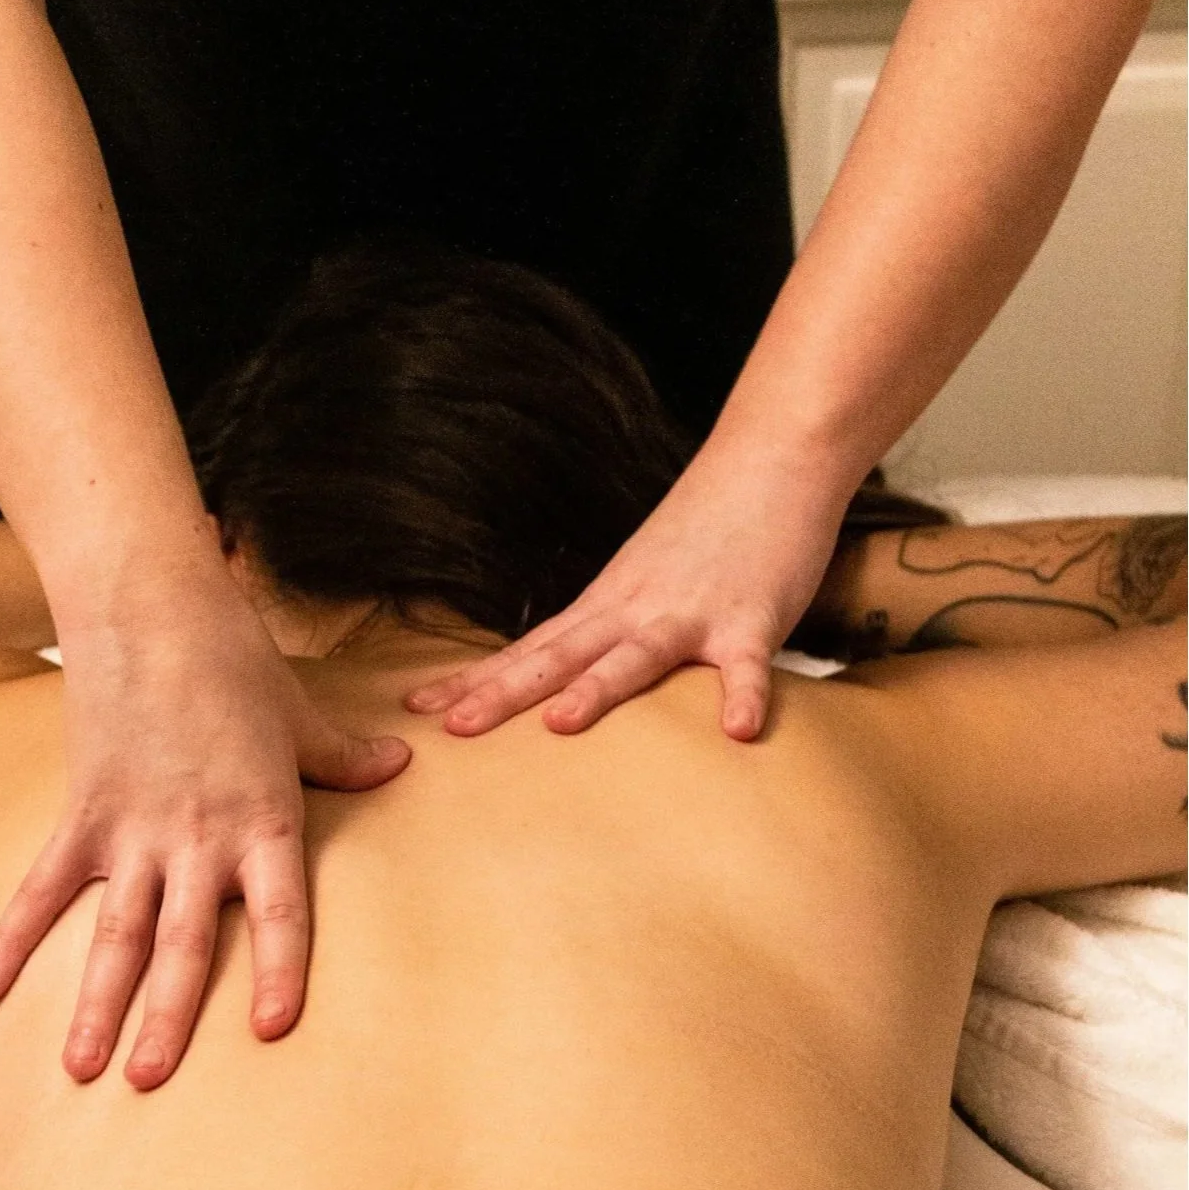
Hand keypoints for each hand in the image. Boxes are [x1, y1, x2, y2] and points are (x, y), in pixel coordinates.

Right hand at [0, 574, 409, 1088]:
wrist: (152, 608)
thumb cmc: (235, 662)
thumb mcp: (302, 716)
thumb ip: (345, 757)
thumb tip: (399, 764)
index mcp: (262, 819)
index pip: (279, 911)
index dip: (276, 970)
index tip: (269, 1029)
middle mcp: (197, 838)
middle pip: (183, 941)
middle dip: (167, 1016)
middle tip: (150, 1082)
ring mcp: (132, 830)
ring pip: (114, 930)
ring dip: (95, 1001)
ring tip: (80, 1068)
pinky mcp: (81, 813)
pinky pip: (42, 887)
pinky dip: (11, 938)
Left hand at [406, 444, 845, 740]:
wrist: (771, 457)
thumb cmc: (706, 528)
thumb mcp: (639, 580)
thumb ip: (606, 629)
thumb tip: (565, 678)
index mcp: (604, 604)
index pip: (527, 649)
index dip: (475, 680)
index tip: (418, 707)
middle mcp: (633, 609)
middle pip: (559, 657)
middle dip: (504, 694)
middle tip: (453, 728)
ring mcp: (690, 612)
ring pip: (636, 656)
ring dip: (599, 689)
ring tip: (560, 725)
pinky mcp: (751, 618)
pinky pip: (746, 665)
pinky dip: (742, 695)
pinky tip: (737, 732)